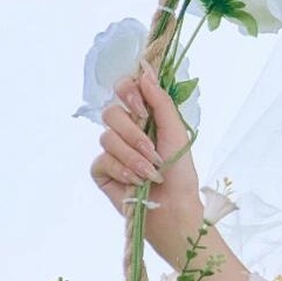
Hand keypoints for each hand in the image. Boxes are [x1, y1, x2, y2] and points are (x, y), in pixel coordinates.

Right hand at [90, 66, 207, 261]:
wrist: (174, 207)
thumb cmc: (180, 172)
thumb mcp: (176, 132)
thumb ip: (161, 102)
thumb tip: (145, 73)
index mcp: (143, 116)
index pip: (123, 89)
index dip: (128, 93)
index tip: (142, 107)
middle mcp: (124, 130)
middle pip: (111, 113)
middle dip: (134, 133)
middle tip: (153, 150)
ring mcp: (111, 150)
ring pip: (107, 138)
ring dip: (133, 157)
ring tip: (151, 173)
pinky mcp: (101, 171)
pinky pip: (102, 160)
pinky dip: (122, 171)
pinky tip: (136, 182)